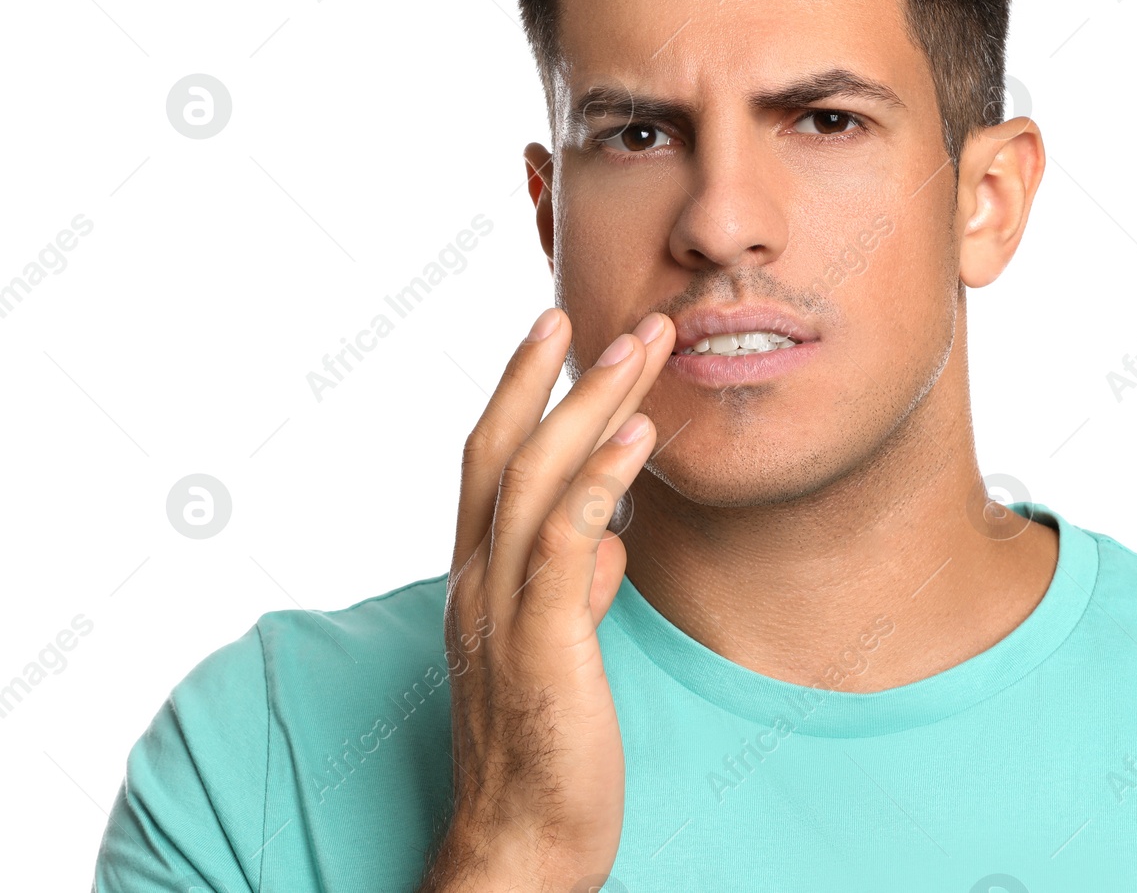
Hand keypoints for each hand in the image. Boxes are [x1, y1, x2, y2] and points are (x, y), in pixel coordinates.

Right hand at [418, 308, 674, 891]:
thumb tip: (611, 544)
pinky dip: (600, 481)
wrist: (521, 847)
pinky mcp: (542, 648)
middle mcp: (477, 582)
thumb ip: (574, 589)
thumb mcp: (557, 653)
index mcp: (478, 579)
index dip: (518, 388)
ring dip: (591, 404)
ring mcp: (502, 613)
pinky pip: (567, 545)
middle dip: (555, 373)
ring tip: (643, 347)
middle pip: (507, 449)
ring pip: (536, 480)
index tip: (559, 330)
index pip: (490, 461)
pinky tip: (639, 435)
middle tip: (610, 312)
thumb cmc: (546, 749)